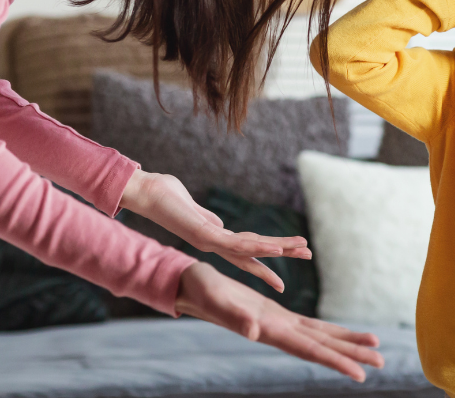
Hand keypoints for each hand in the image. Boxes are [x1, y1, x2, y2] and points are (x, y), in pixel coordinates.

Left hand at [121, 170, 308, 291]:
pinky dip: (258, 246)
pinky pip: (236, 243)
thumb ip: (207, 218)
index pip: (247, 250)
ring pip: (251, 249)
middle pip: (255, 253)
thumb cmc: (166, 195)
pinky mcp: (204, 235)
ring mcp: (209, 241)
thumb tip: (218, 223)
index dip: (266, 259)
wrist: (144, 192)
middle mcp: (214, 243)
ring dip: (277, 249)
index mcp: (214, 237)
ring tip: (301, 248)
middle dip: (283, 255)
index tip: (286, 263)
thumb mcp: (193, 209)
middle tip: (309, 254)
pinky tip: (276, 247)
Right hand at [176, 262, 383, 379]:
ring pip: (321, 337)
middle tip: (382, 362)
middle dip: (352, 355)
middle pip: (322, 347)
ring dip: (347, 344)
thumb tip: (253, 332)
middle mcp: (280, 331)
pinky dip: (331, 330)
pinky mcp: (279, 315)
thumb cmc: (203, 292)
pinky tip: (345, 335)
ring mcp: (281, 324)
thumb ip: (235, 317)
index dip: (335, 362)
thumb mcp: (218, 301)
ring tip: (375, 348)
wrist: (192, 286)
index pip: (310, 350)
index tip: (360, 374)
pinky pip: (312, 325)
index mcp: (270, 332)